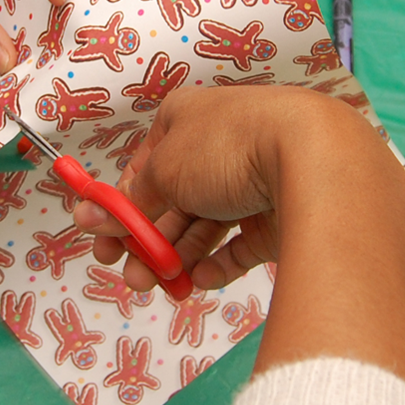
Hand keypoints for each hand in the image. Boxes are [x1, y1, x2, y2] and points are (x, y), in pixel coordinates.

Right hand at [73, 87, 392, 290]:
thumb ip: (130, 201)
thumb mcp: (164, 171)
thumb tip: (90, 215)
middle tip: (127, 276)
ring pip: (206, 225)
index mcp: (187, 118)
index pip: (145, 164)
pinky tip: (198, 281)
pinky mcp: (280, 215)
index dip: (120, 204)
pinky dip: (218, 263)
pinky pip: (241, 244)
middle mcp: (220, 145)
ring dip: (175, 257)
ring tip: (158, 287)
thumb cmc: (228, 148)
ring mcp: (253, 180)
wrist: (315, 159)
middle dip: (146, 240)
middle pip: (174, 199)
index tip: (101, 240)